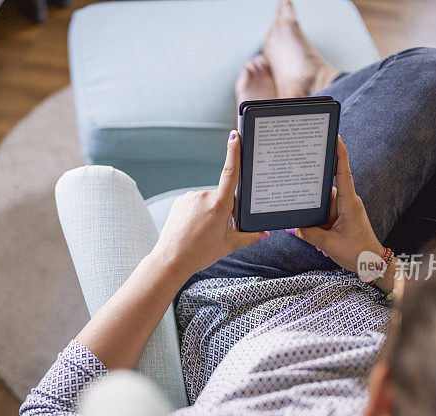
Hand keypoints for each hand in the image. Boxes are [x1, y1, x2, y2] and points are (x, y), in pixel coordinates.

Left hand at [152, 131, 268, 277]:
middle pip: (222, 196)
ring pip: (208, 200)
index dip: (234, 152)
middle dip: (224, 210)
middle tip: (216, 231)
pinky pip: (195, 203)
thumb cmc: (201, 253)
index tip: (235, 135)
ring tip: (202, 232)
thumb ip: (249, 237)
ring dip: (209, 211)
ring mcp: (191, 197)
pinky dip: (197, 213)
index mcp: (220, 204)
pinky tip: (193, 228)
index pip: (230, 172)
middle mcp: (204, 195)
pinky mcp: (180, 201)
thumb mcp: (229, 245)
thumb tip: (264, 233)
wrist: (171, 259)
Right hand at [290, 136, 382, 272]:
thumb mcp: (329, 244)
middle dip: (312, 188)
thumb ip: (309, 234)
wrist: (373, 265)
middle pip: (326, 188)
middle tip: (297, 177)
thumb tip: (294, 227)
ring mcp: (344, 211)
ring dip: (314, 211)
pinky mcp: (342, 219)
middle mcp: (347, 203)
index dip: (340, 154)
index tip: (335, 137)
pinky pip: (325, 214)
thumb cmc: (358, 253)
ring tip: (304, 217)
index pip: (343, 173)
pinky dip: (317, 219)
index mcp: (349, 203)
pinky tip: (308, 227)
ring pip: (323, 203)